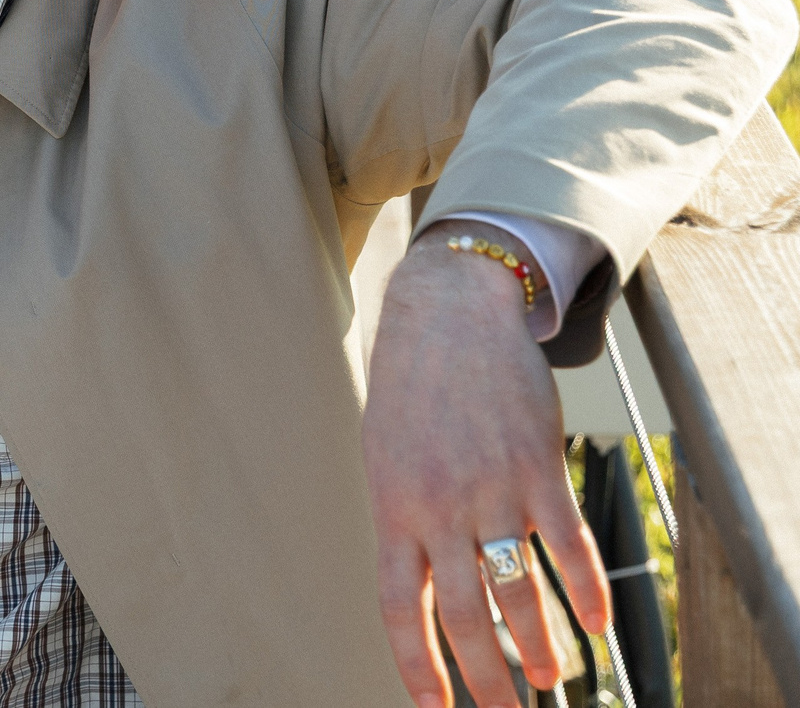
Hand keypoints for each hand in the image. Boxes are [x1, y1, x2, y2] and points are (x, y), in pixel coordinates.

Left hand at [364, 224, 606, 707]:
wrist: (449, 313)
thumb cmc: (411, 386)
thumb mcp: (385, 453)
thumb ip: (404, 517)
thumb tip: (420, 582)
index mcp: (393, 507)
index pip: (401, 608)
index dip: (417, 664)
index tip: (435, 707)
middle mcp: (440, 507)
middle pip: (466, 616)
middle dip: (488, 677)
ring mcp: (491, 489)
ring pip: (520, 590)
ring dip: (541, 643)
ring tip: (553, 678)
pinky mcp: (537, 467)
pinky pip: (567, 545)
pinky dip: (586, 591)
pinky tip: (597, 625)